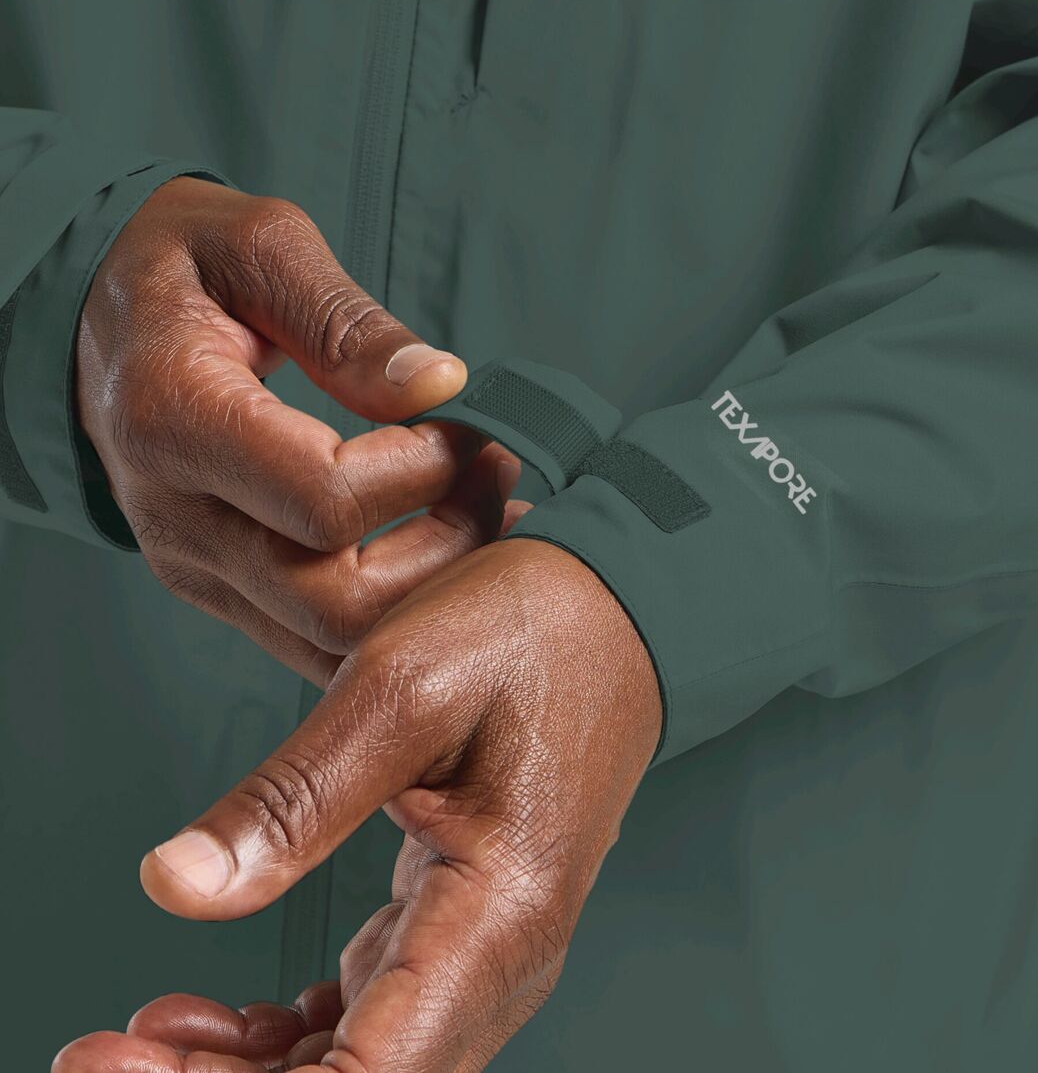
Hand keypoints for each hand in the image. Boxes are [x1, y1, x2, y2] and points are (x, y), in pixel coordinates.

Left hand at [54, 539, 661, 1071]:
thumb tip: (176, 886)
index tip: (136, 1070)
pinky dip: (285, 1037)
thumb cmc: (533, 632)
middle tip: (104, 1056)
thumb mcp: (401, 687)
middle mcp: (501, 961)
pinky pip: (368, 1021)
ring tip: (143, 1035)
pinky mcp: (459, 929)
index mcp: (498, 914)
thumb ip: (293, 798)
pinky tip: (211, 1018)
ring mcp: (483, 953)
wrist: (618, 611)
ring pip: (357, 1066)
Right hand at [76, 177, 521, 685]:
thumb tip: (440, 387)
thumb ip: (346, 322)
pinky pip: (318, 640)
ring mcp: (193, 563)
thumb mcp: (262, 246)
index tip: (465, 420)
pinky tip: (448, 541)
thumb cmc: (182, 263)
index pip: (325, 500)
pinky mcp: (216, 586)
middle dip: (444, 545)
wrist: (96, 313)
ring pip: (333, 643)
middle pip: (334, 600)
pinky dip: (398, 610)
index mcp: (172, 418)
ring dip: (434, 589)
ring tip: (489, 506)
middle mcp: (173, 515)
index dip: (423, 468)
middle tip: (496, 471)